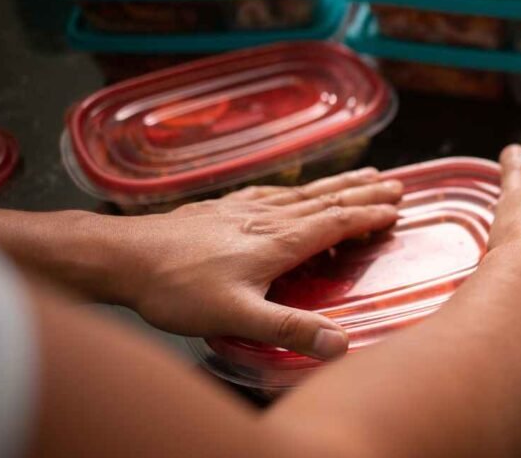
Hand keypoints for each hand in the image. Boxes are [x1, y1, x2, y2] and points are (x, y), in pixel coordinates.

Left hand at [116, 168, 401, 359]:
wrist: (123, 257)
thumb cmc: (177, 287)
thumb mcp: (237, 316)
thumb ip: (289, 329)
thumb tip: (341, 343)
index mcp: (278, 241)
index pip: (335, 222)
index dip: (368, 216)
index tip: (397, 209)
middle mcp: (267, 219)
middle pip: (326, 201)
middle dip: (363, 194)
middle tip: (396, 185)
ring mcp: (244, 211)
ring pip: (302, 194)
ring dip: (337, 185)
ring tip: (363, 176)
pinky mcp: (223, 211)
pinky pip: (273, 194)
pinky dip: (298, 190)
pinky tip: (293, 191)